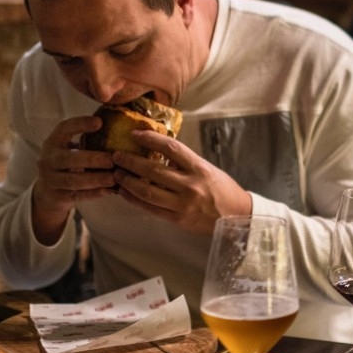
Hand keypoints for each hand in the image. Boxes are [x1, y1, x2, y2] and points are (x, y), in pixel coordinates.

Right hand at [31, 116, 115, 242]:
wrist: (47, 192)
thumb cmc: (67, 164)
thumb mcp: (69, 148)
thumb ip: (88, 140)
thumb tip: (122, 126)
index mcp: (53, 142)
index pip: (63, 129)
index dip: (80, 124)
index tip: (100, 122)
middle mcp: (47, 160)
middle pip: (68, 159)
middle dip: (91, 159)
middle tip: (112, 159)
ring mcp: (50, 180)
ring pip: (72, 180)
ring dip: (94, 179)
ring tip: (113, 178)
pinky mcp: (57, 197)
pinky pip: (77, 196)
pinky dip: (93, 193)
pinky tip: (109, 191)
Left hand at [111, 130, 253, 234]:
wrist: (236, 216)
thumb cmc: (222, 189)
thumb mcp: (206, 169)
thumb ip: (184, 162)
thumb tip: (156, 151)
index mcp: (199, 168)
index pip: (170, 148)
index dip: (150, 139)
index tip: (135, 134)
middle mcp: (190, 185)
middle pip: (153, 171)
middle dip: (130, 162)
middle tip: (116, 156)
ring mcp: (183, 204)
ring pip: (147, 191)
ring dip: (128, 182)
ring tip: (116, 174)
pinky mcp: (178, 219)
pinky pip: (150, 208)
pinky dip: (134, 199)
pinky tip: (125, 193)